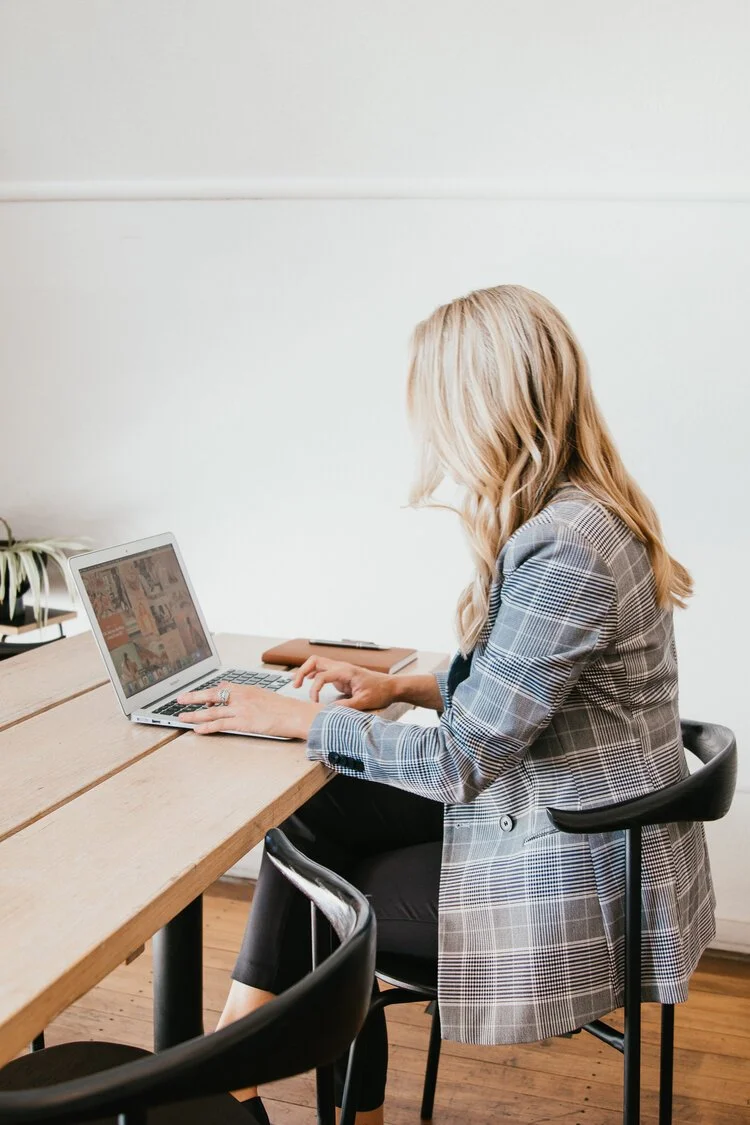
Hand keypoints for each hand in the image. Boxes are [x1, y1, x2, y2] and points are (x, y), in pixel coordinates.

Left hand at [176, 682, 320, 739]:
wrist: (296, 714)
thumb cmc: (285, 707)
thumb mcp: (265, 695)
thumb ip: (250, 696)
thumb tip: (240, 698)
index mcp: (246, 689)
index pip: (221, 687)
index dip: (208, 693)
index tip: (198, 696)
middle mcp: (241, 696)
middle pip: (211, 695)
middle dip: (193, 697)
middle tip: (180, 699)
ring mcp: (241, 709)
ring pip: (212, 711)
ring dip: (194, 714)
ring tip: (182, 717)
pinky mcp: (243, 722)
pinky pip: (220, 724)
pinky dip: (207, 727)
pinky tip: (197, 729)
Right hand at [292, 657, 395, 710]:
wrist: (391, 687)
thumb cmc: (380, 692)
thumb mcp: (364, 702)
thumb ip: (346, 707)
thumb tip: (329, 711)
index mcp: (346, 671)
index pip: (322, 675)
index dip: (315, 689)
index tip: (315, 702)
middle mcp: (341, 667)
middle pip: (315, 661)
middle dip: (302, 671)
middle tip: (295, 685)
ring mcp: (340, 670)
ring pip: (317, 663)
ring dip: (306, 671)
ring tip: (297, 684)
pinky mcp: (341, 675)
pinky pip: (323, 671)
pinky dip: (313, 675)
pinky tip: (309, 683)